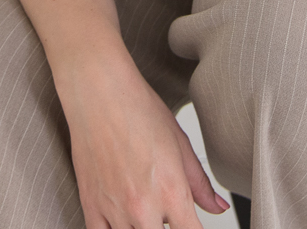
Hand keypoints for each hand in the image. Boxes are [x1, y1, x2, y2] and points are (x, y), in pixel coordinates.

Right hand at [62, 59, 226, 228]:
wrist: (99, 92)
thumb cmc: (138, 109)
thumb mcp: (180, 143)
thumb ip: (199, 183)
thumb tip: (217, 207)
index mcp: (171, 191)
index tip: (193, 225)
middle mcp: (143, 206)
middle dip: (168, 227)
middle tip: (167, 212)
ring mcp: (114, 209)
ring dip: (143, 228)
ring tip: (145, 211)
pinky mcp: (90, 206)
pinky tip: (122, 221)